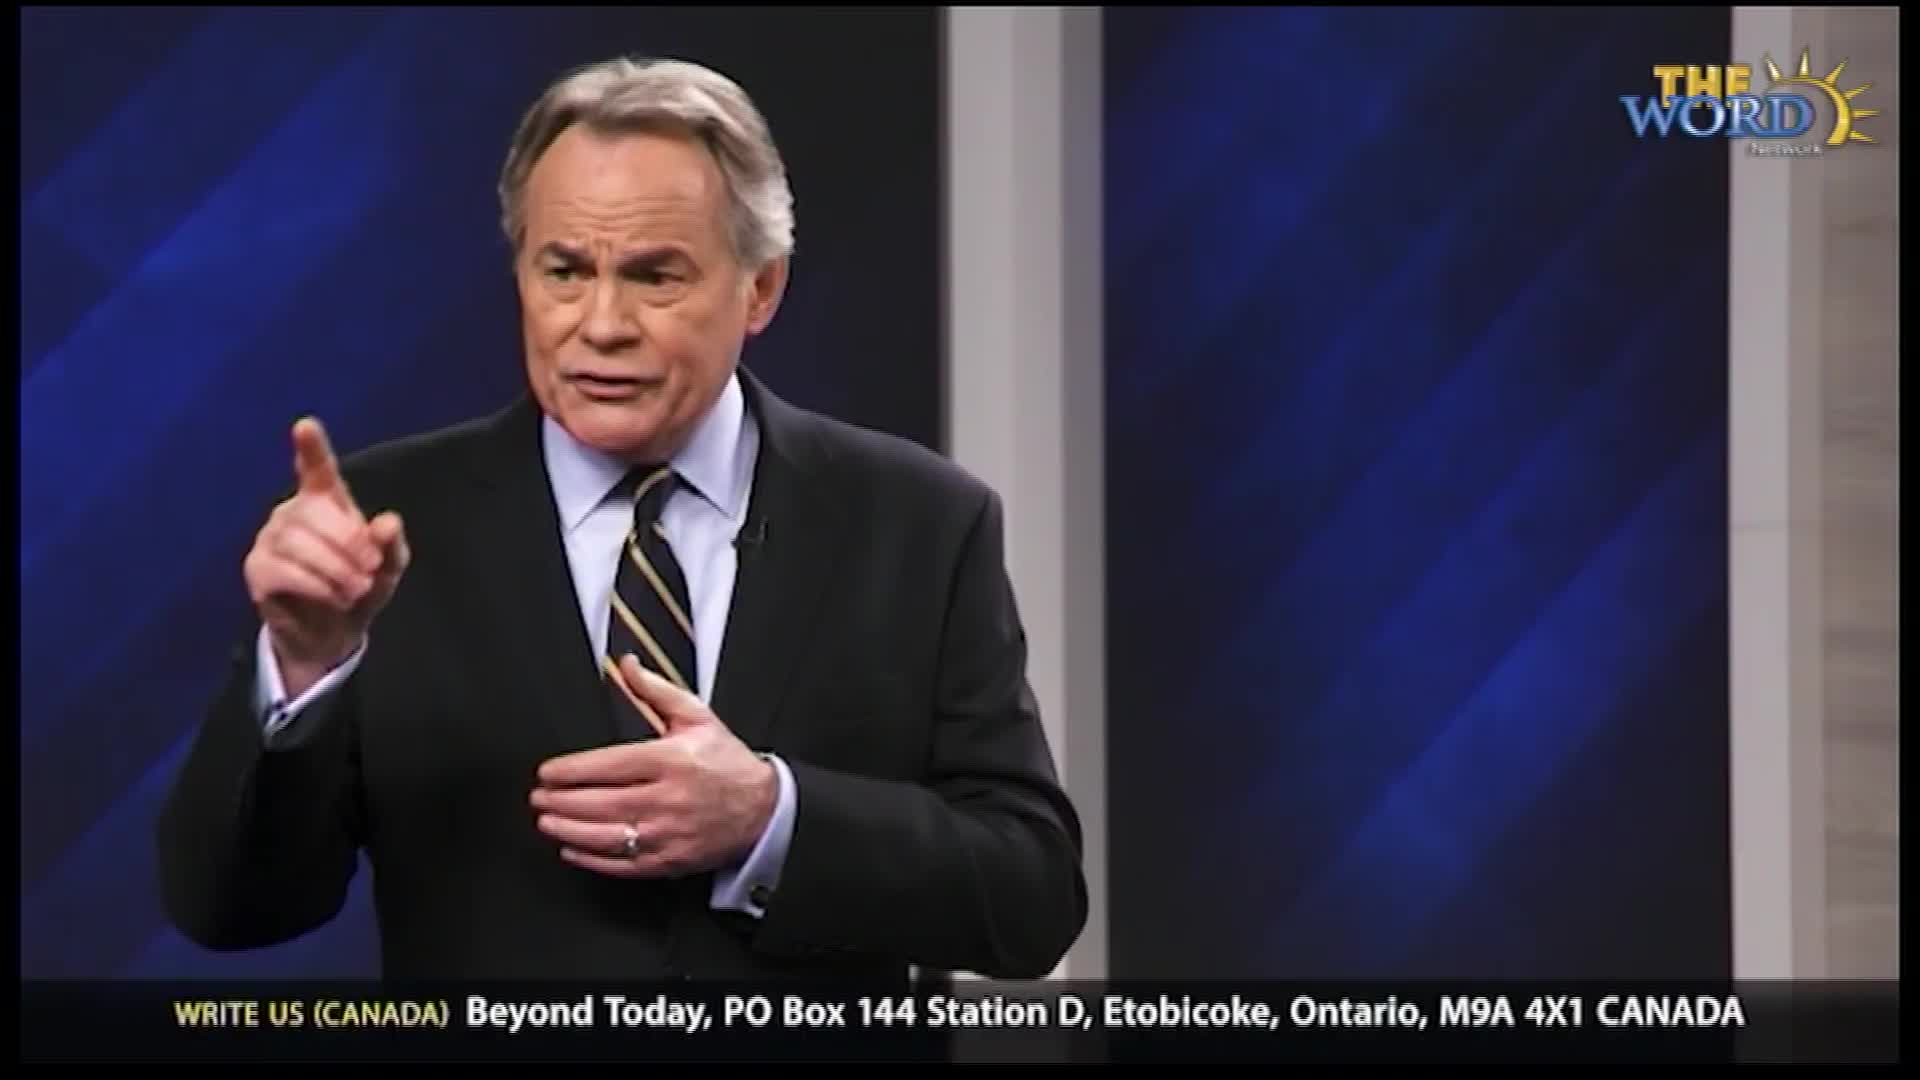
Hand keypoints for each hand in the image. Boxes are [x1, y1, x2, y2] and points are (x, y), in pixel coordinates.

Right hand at [244, 417, 409, 698]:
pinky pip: (283, 571)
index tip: (306, 425)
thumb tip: (388, 523)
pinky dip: (316, 586)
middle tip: (370, 571)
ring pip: (298, 544)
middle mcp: (292, 511)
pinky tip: (333, 598)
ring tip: (355, 589)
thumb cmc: (360, 588)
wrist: (332, 634)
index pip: (316, 468)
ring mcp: (270, 538)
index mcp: (325, 502)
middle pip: (315, 514)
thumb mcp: (387, 570)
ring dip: (335, 570)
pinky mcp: (257, 568)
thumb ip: (391, 546)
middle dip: (350, 544)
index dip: (312, 448)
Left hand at [530, 655, 778, 878]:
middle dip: (562, 801)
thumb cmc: (728, 762)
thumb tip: (626, 666)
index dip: (572, 770)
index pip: (610, 765)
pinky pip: (623, 864)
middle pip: (601, 803)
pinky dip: (592, 859)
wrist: (763, 809)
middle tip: (538, 797)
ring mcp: (669, 834)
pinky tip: (572, 848)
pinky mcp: (670, 861)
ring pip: (607, 836)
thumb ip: (657, 690)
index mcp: (672, 760)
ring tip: (546, 820)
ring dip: (569, 830)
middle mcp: (668, 799)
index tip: (547, 772)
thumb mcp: (698, 717)